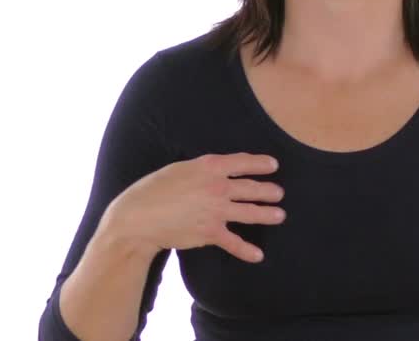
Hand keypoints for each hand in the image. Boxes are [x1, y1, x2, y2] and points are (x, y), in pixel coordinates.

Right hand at [101, 152, 284, 262]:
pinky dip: (247, 250)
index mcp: (209, 167)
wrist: (138, 217)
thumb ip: (202, 169)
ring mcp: (216, 211)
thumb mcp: (180, 168)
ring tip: (279, 215)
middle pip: (252, 188)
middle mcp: (217, 187)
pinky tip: (258, 255)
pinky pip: (234, 242)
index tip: (273, 165)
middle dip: (269, 191)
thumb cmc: (154, 189)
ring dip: (267, 215)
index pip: (243, 162)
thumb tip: (218, 170)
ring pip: (250, 212)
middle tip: (279, 193)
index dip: (261, 163)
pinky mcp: (210, 232)